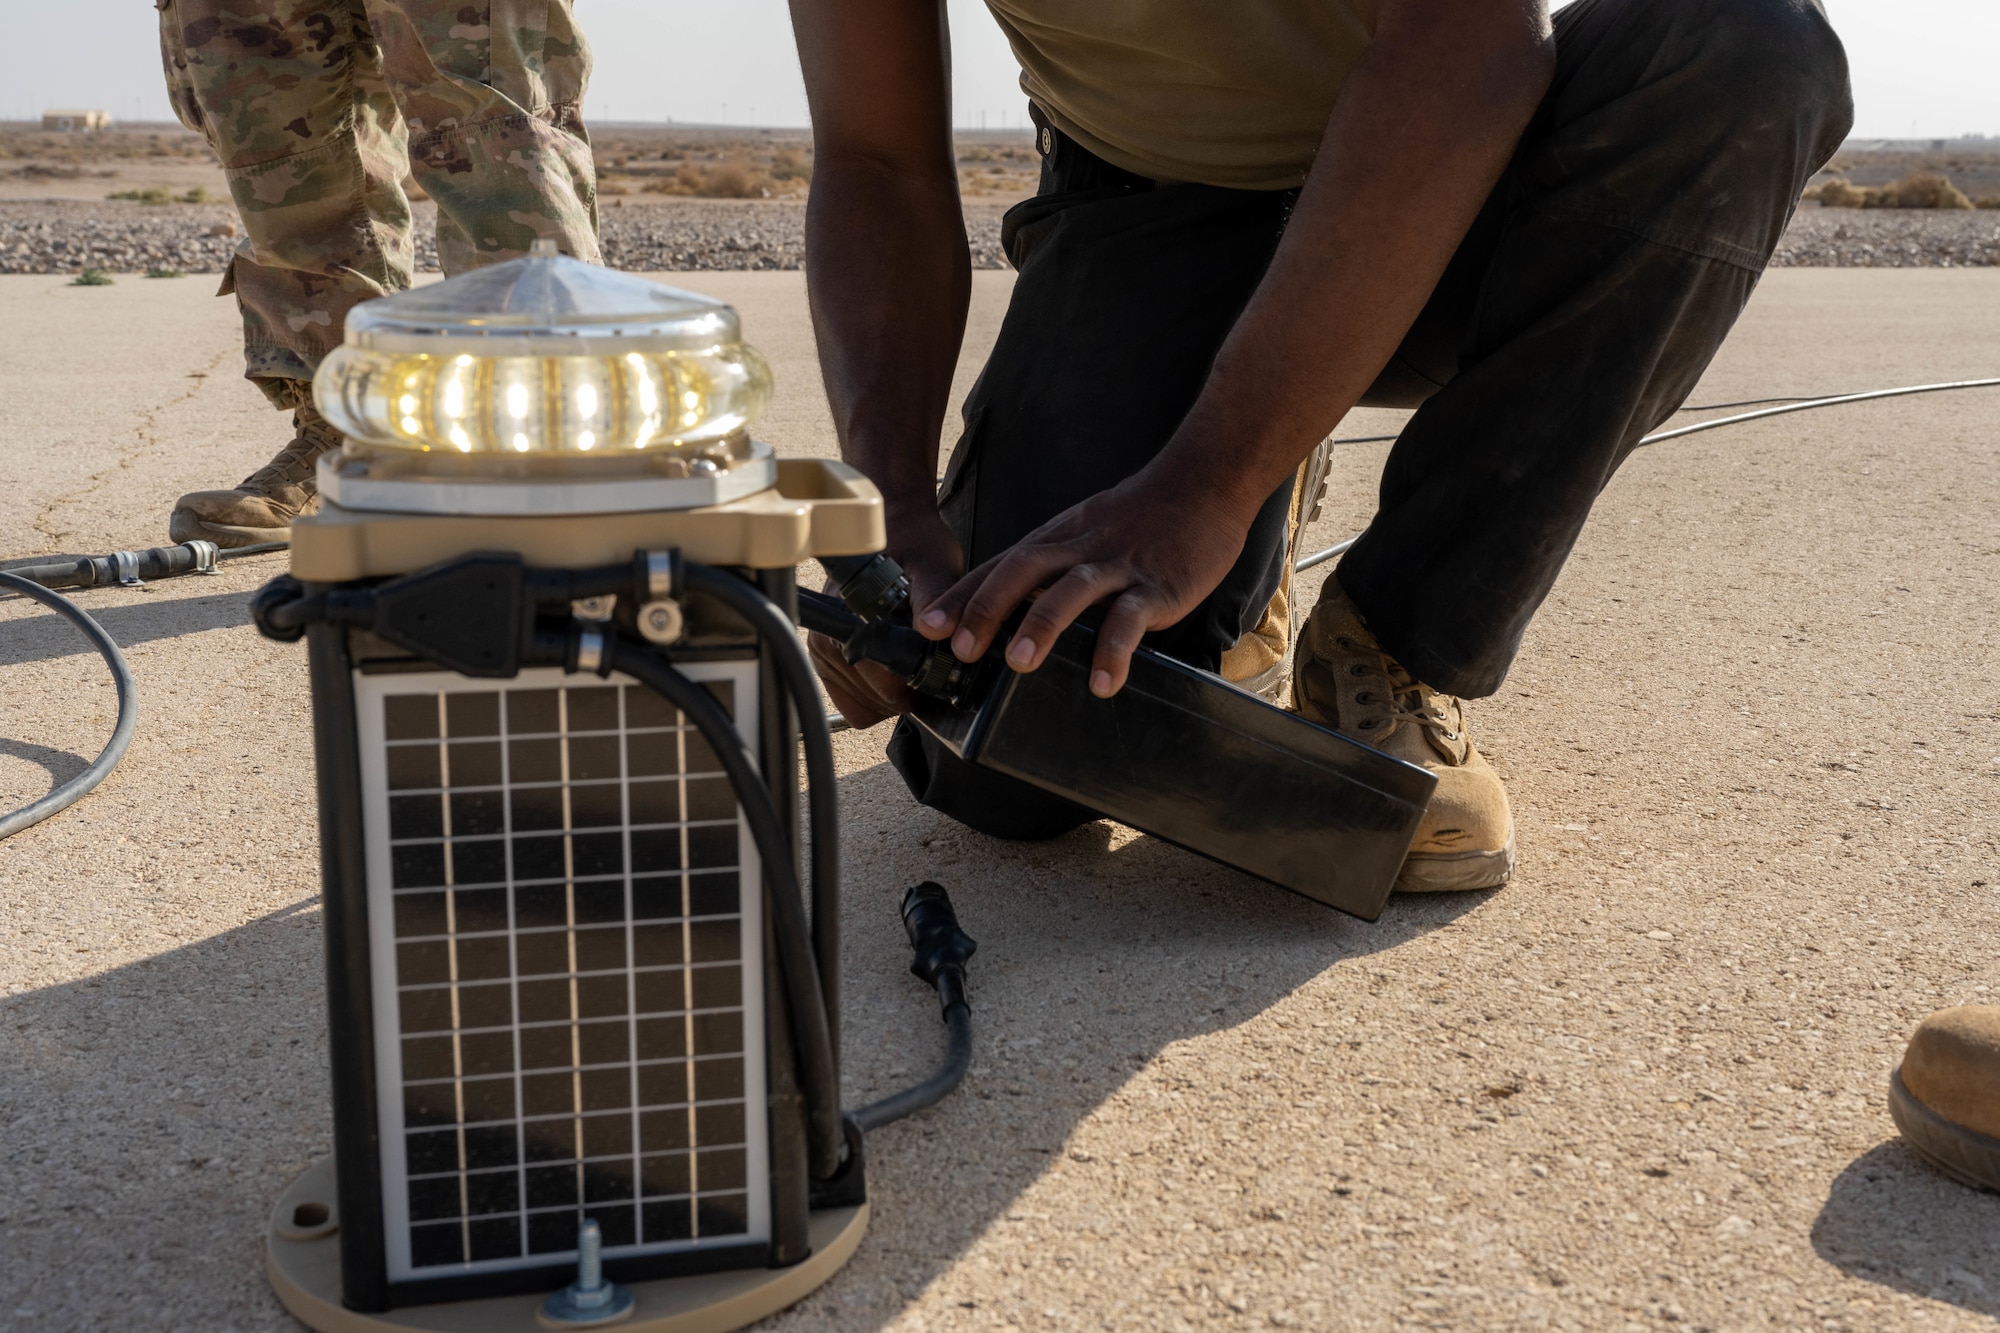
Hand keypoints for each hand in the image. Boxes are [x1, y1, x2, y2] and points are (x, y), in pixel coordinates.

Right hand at [806, 507, 964, 728]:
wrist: (891, 526)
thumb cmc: (913, 542)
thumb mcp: (934, 566)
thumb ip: (935, 600)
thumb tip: (936, 632)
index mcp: (850, 619)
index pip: (885, 685)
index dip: (918, 684)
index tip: (932, 666)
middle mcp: (828, 639)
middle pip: (875, 701)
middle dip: (907, 688)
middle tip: (923, 655)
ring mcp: (822, 652)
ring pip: (863, 705)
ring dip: (891, 690)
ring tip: (905, 653)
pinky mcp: (824, 659)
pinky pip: (852, 700)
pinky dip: (876, 691)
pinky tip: (891, 664)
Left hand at [914, 469, 1257, 696]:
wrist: (1203, 483)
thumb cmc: (1139, 517)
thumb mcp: (1082, 532)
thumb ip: (1049, 568)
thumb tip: (1010, 614)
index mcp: (1055, 539)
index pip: (998, 566)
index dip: (960, 596)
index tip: (925, 628)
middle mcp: (1077, 548)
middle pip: (1022, 570)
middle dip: (986, 609)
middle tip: (960, 649)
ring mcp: (1117, 565)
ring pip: (1071, 589)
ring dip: (1042, 624)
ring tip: (1018, 663)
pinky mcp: (1157, 585)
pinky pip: (1132, 617)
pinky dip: (1115, 648)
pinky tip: (1104, 683)